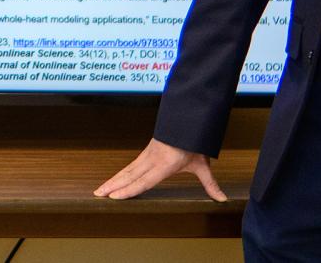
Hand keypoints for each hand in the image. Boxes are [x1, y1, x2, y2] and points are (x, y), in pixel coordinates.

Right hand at [94, 138, 226, 200]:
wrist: (186, 122)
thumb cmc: (193, 143)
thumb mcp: (202, 164)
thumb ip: (210, 183)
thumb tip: (222, 199)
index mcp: (164, 164)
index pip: (144, 180)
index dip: (129, 189)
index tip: (115, 196)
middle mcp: (151, 160)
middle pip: (129, 175)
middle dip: (113, 186)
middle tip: (98, 194)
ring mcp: (146, 156)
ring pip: (126, 170)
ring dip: (112, 180)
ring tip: (99, 190)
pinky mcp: (145, 154)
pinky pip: (129, 166)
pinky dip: (119, 175)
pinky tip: (112, 181)